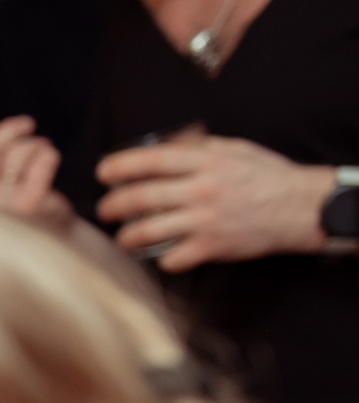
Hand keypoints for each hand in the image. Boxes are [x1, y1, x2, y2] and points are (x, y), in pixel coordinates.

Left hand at [96, 135, 336, 269]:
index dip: (121, 166)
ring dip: (126, 236)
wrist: (300, 208)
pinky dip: (161, 258)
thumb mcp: (235, 150)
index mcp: (207, 162)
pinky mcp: (211, 247)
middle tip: (105, 210)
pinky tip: (159, 254)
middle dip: (113, 205)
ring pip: (148, 231)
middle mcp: (202, 190)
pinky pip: (172, 258)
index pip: (153, 160)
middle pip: (140, 197)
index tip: (103, 172)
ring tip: (122, 237)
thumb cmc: (267, 176)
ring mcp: (205, 221)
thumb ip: (200, 147)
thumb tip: (166, 144)